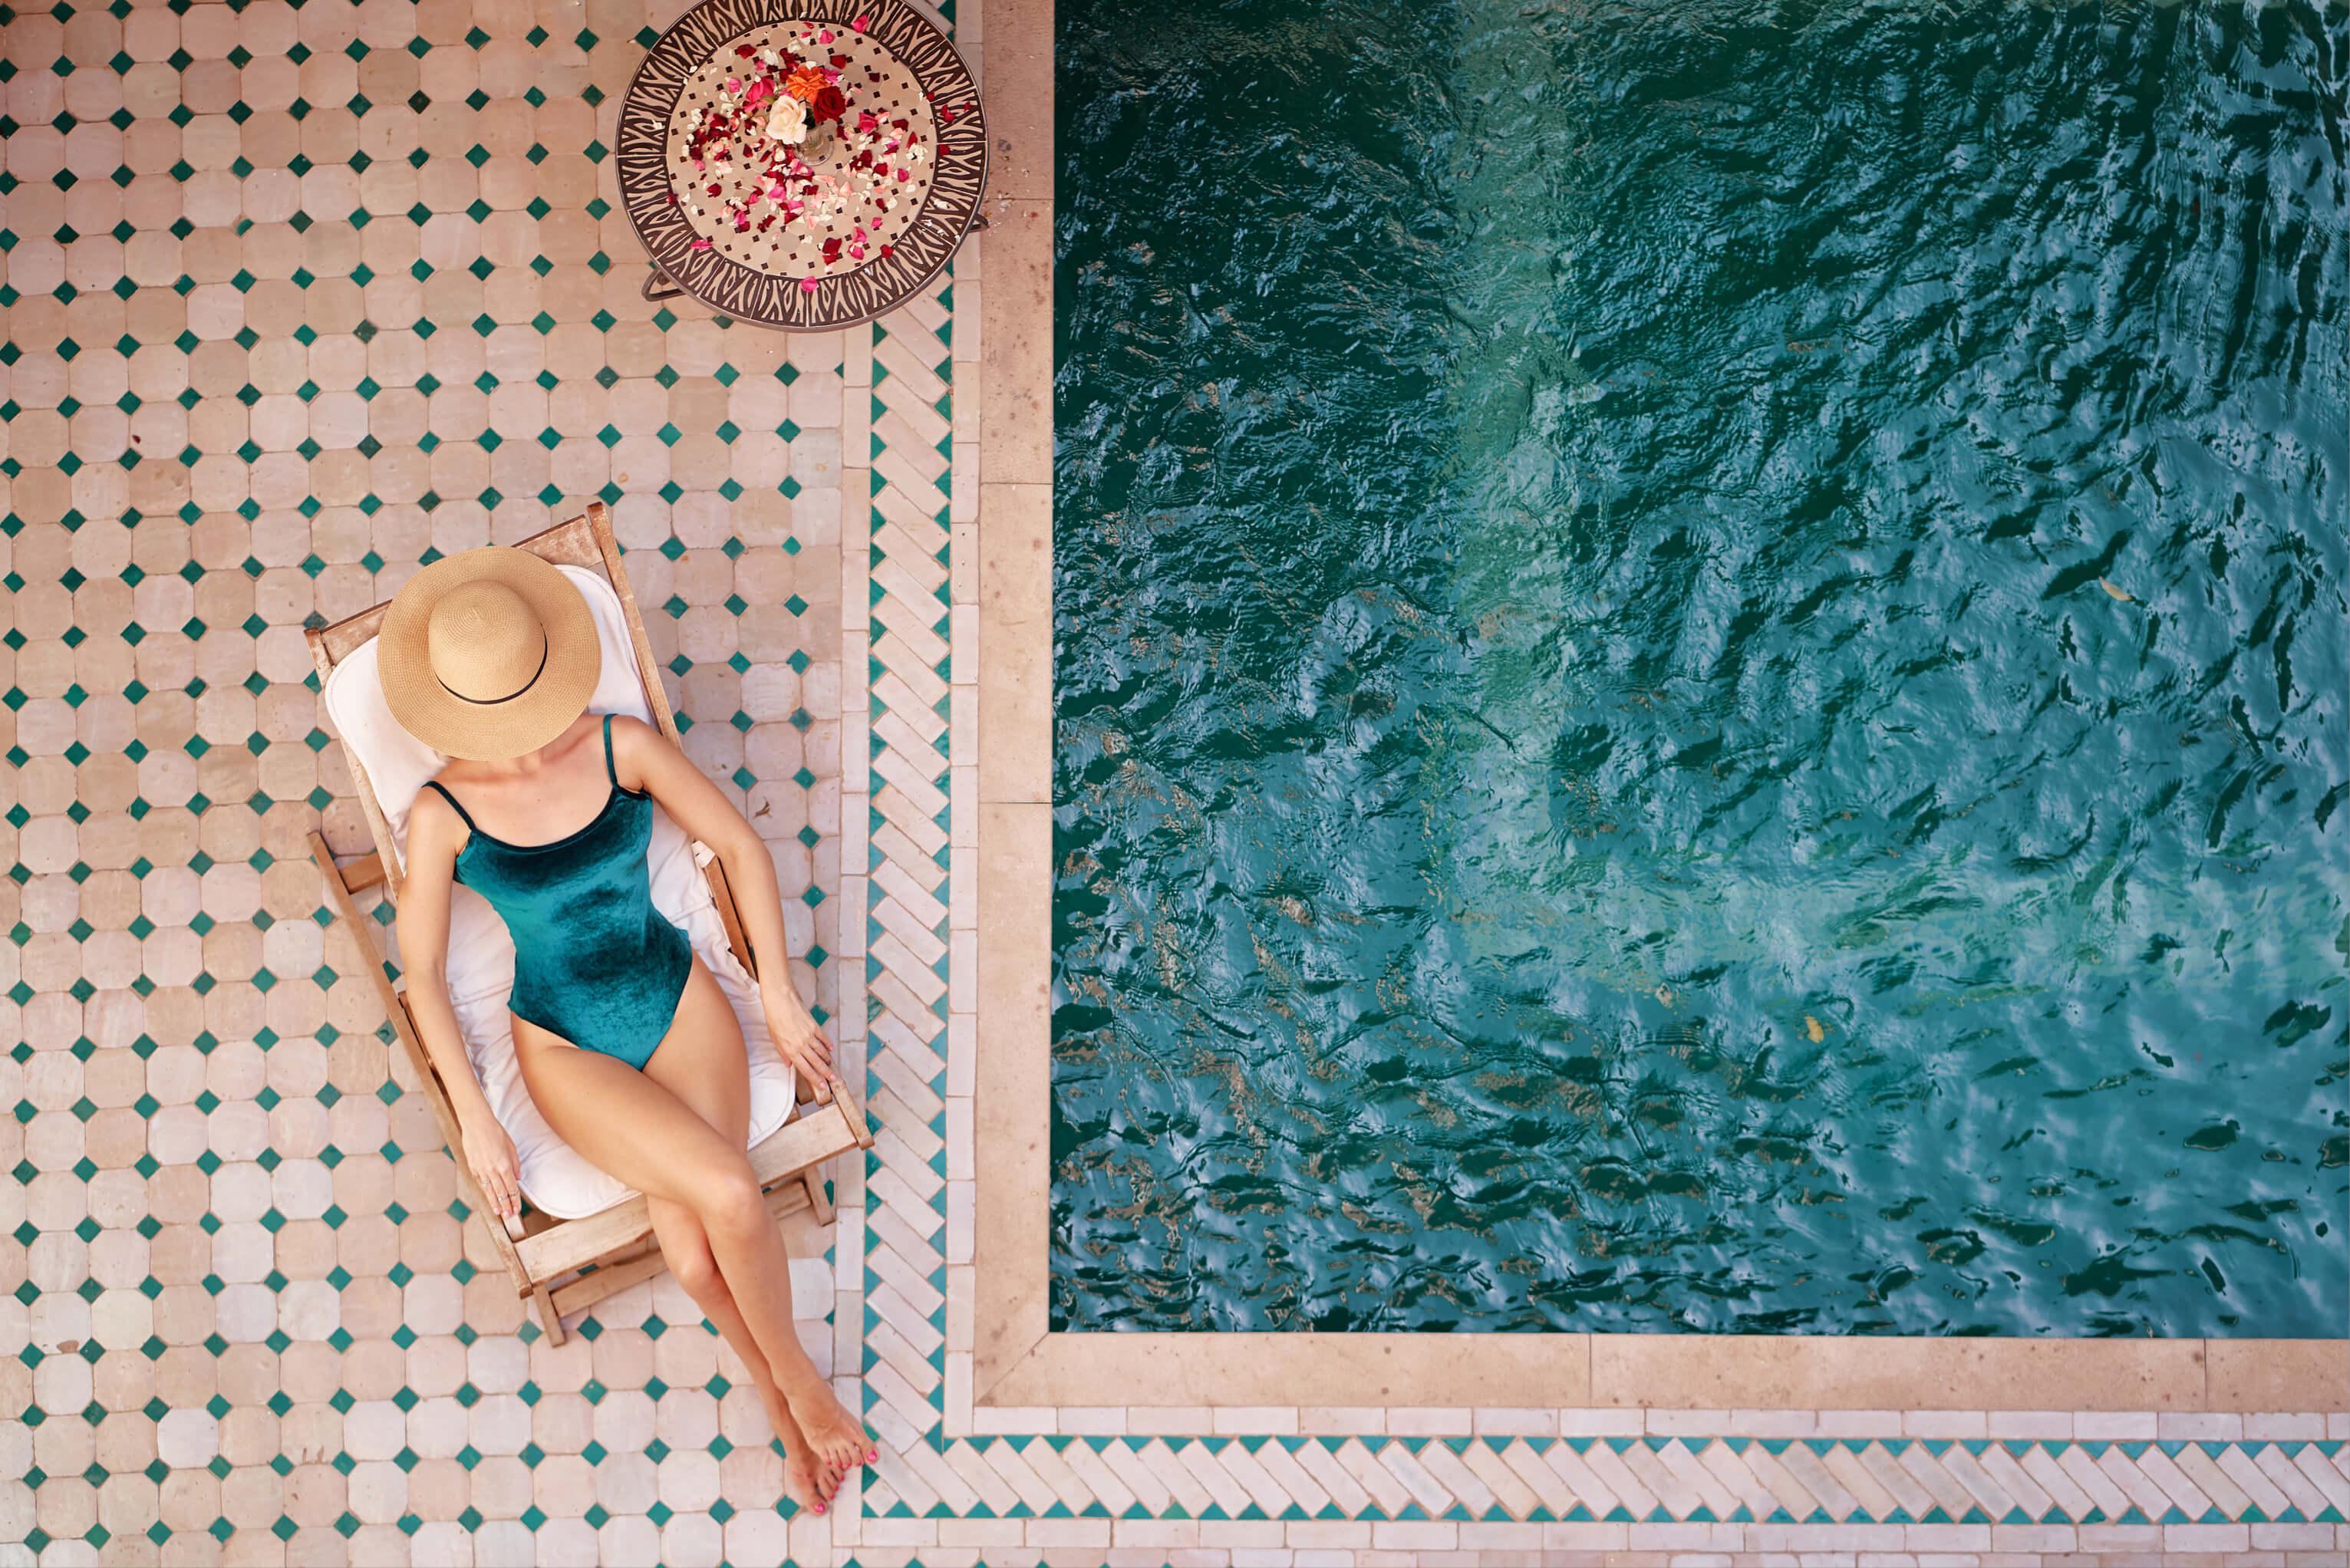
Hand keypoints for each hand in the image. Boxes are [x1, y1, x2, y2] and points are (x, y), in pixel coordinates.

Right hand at [458, 1107, 522, 1223]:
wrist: (476, 1124)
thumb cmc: (496, 1133)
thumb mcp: (511, 1147)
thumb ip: (515, 1164)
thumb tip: (517, 1178)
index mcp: (504, 1165)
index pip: (511, 1188)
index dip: (515, 1200)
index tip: (517, 1209)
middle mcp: (492, 1171)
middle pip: (501, 1193)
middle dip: (506, 1206)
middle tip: (510, 1216)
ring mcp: (480, 1171)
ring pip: (489, 1191)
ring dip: (495, 1204)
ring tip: (499, 1213)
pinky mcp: (472, 1168)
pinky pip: (480, 1184)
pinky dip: (485, 1192)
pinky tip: (489, 1198)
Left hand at [765, 999, 844, 1102]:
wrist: (780, 1000)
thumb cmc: (774, 1018)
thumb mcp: (774, 1039)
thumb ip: (783, 1053)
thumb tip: (789, 1064)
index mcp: (790, 1050)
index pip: (805, 1069)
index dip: (815, 1078)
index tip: (821, 1085)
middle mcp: (801, 1045)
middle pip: (816, 1063)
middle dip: (825, 1073)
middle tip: (833, 1079)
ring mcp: (809, 1035)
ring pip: (821, 1052)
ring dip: (827, 1060)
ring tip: (831, 1067)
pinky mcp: (814, 1026)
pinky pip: (823, 1038)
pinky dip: (828, 1045)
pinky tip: (831, 1050)